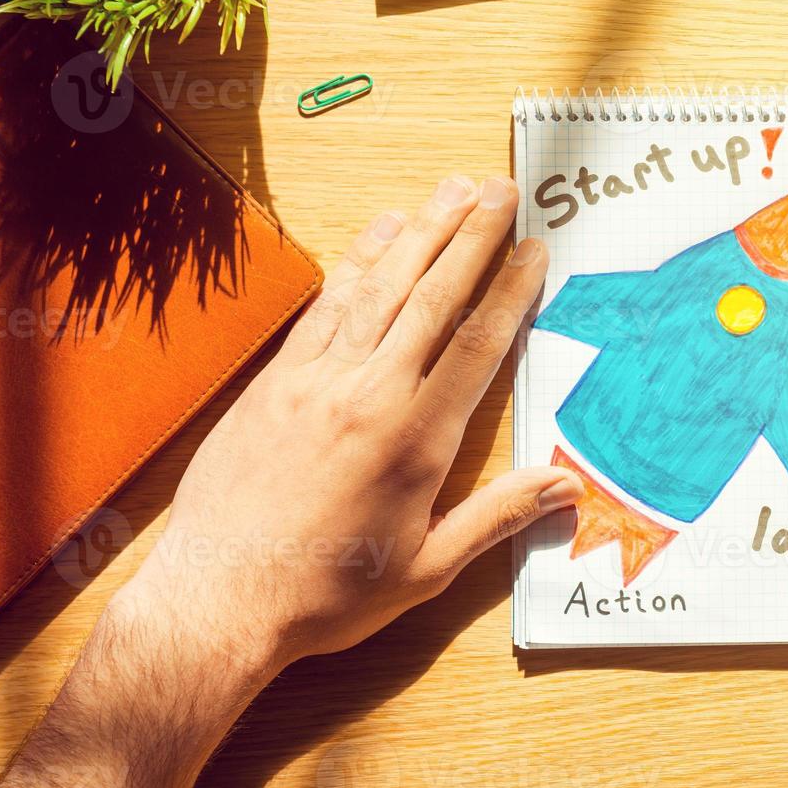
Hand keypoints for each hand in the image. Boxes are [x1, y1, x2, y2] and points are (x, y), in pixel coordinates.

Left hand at [114, 175, 582, 675]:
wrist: (218, 600)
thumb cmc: (328, 594)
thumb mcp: (428, 568)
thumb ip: (499, 516)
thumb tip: (568, 485)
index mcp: (415, 440)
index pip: (477, 344)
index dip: (510, 290)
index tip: (534, 248)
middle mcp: (367, 394)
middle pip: (431, 297)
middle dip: (472, 236)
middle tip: (501, 187)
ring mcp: (315, 380)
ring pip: (379, 287)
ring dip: (420, 232)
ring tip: (452, 189)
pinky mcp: (275, 381)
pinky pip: (326, 306)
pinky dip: (357, 262)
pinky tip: (380, 232)